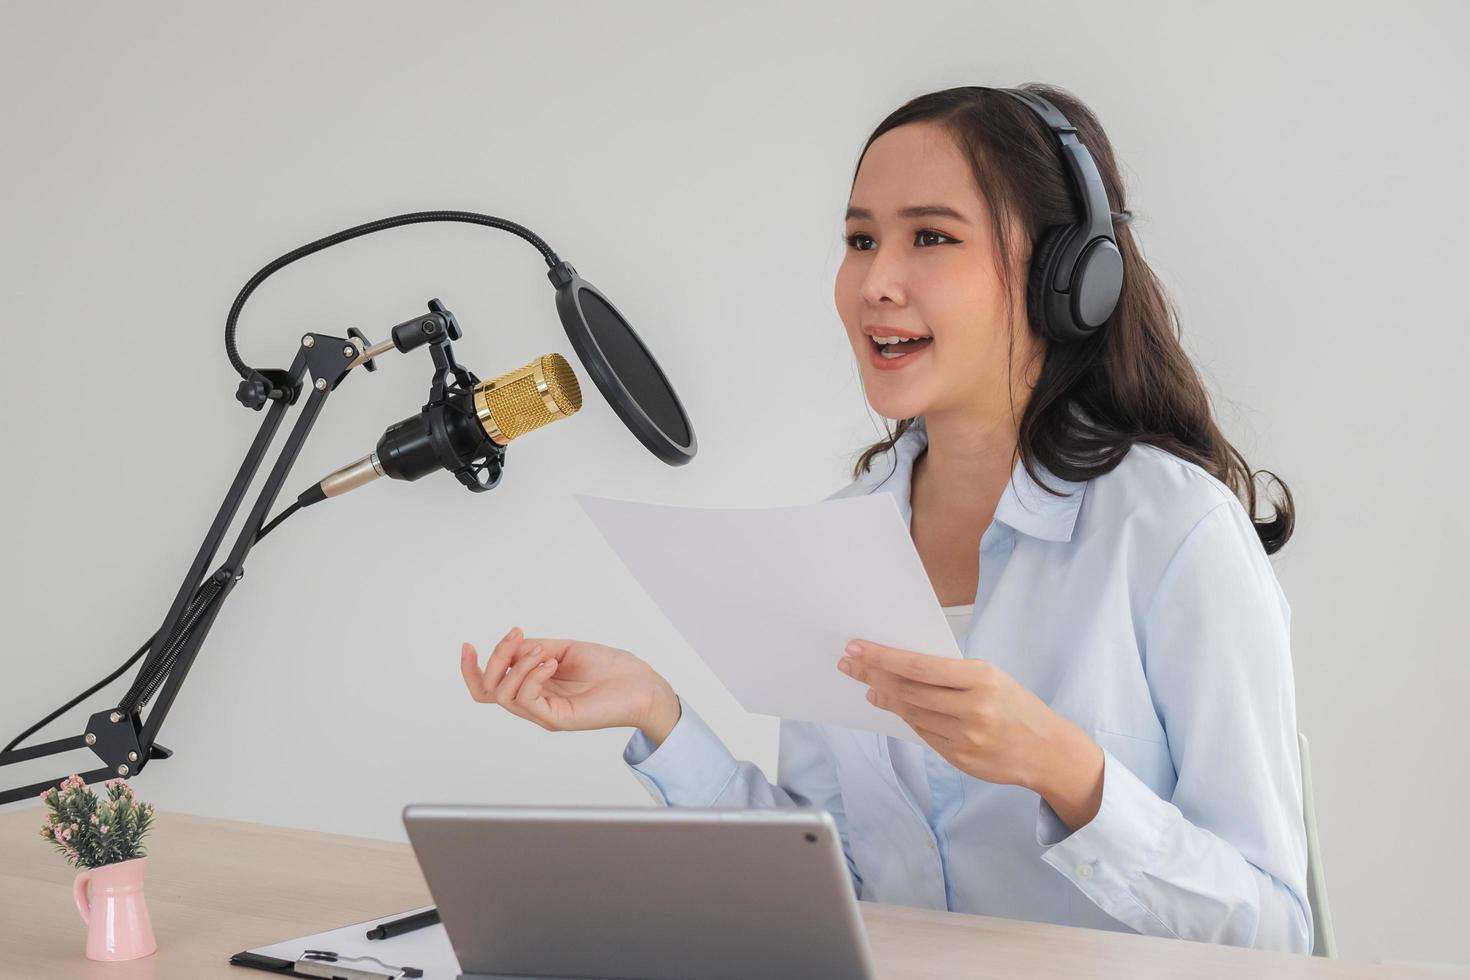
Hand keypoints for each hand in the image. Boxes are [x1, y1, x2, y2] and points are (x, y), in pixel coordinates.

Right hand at [460, 627, 680, 742]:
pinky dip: (532, 675)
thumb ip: (533, 650)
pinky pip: (527, 699)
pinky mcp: (557, 719)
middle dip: (494, 659)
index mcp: (533, 687)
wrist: (640, 685)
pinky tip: (550, 663)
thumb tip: (508, 647)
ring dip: (517, 665)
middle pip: (487, 690)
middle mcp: (534, 703)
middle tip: (514, 637)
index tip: (467, 645)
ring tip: (544, 652)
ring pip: (504, 694)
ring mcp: (544, 713)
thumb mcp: (563, 650)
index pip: (489, 686)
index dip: (471, 669)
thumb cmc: (610, 669)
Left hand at [837, 639, 1104, 831]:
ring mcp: (965, 736)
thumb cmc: (1017, 707)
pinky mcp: (960, 758)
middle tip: (848, 664)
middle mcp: (972, 707)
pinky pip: (922, 733)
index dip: (882, 657)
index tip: (856, 647)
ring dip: (884, 697)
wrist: (1049, 751)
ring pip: (911, 712)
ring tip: (865, 684)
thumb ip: (949, 674)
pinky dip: (905, 717)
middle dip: (873, 674)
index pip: (919, 666)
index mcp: (981, 678)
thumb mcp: (991, 678)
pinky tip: (890, 705)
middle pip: (908, 689)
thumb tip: (901, 666)